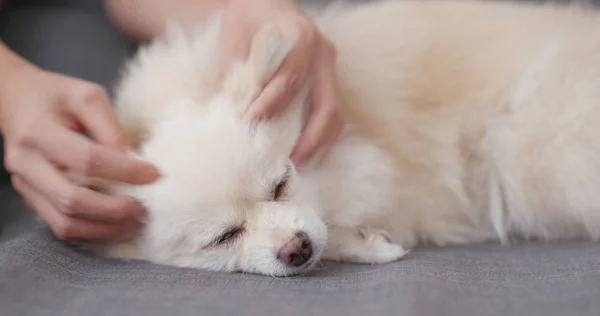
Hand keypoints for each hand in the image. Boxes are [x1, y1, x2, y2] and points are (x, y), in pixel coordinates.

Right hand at [0, 63, 158, 240]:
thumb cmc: (54, 95)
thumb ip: (109, 125)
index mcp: (38, 132)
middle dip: (113, 209)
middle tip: (144, 206)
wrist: (14, 100)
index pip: (88, 160)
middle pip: (72, 200)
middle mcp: (26, 163)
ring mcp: (25, 185)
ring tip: (134, 221)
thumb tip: (132, 158)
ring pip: (64, 222)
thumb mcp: (86, 95)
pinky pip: (60, 225)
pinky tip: (115, 223)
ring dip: (104, 228)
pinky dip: (91, 230)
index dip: (124, 171)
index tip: (154, 174)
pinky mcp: (31, 198)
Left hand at [217, 0, 343, 165]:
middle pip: (327, 105)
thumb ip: (232, 71)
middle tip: (289, 164)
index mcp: (301, 36)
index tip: (251, 122)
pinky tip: (307, 154)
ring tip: (299, 166)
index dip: (272, 104)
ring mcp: (330, 69)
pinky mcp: (329, 82)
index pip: (290, 78)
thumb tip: (225, 113)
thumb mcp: (235, 35)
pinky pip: (334, 114)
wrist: (270, 4)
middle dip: (310, 139)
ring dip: (321, 144)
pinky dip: (323, 137)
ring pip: (336, 114)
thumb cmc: (251, 17)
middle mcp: (323, 54)